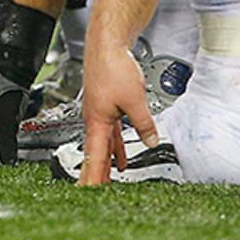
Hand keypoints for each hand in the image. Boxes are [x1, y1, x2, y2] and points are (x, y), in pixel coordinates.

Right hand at [79, 43, 157, 185]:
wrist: (107, 45)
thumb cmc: (112, 67)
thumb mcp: (135, 101)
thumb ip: (144, 124)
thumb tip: (151, 140)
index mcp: (96, 120)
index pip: (94, 157)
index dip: (93, 177)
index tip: (89, 192)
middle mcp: (94, 118)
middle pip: (95, 153)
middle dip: (96, 174)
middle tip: (95, 193)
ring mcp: (100, 112)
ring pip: (103, 145)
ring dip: (106, 163)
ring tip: (109, 181)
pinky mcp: (106, 105)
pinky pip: (110, 133)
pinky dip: (115, 147)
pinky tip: (121, 156)